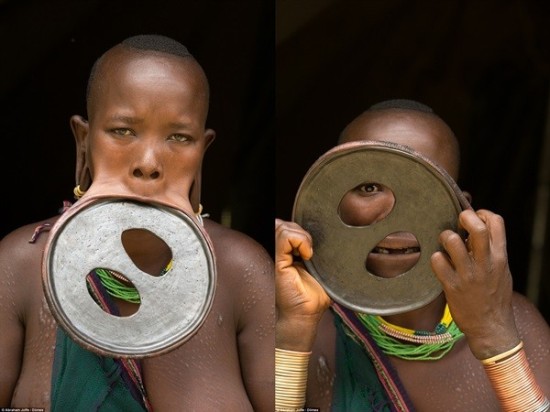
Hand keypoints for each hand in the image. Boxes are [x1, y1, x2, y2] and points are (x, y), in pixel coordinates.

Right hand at [275, 219, 330, 350]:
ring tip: (309, 253)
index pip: (286, 228)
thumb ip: (318, 253)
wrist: (305, 315)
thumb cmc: (313, 297)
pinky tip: (307, 255)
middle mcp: (278, 253)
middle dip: (301, 231)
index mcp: (286, 254)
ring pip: (284, 227)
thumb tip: (328, 237)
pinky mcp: (277, 263)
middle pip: (284, 224)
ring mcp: (275, 257)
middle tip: (312, 249)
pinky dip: (300, 240)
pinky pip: (284, 237)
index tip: (312, 246)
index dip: (299, 230)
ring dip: (302, 236)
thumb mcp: (320, 269)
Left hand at [431, 209, 519, 358]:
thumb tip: (474, 229)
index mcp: (500, 257)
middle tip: (457, 223)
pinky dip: (435, 258)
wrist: (491, 327)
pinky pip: (437, 261)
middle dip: (464, 218)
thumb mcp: (501, 270)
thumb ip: (491, 250)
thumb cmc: (494, 296)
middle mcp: (485, 263)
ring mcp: (467, 274)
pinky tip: (439, 263)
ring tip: (445, 244)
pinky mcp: (451, 286)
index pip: (496, 222)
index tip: (473, 217)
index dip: (482, 214)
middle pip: (477, 228)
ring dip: (445, 237)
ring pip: (452, 241)